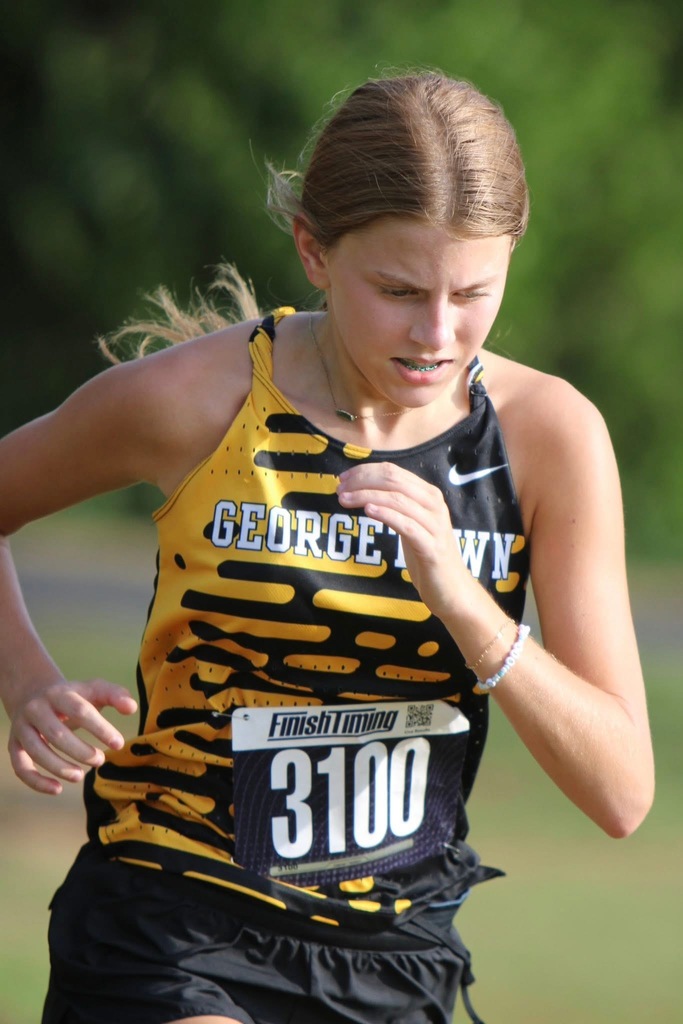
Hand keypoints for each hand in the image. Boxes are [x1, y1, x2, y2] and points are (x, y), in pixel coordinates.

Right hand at [7, 678, 137, 794]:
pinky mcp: (13, 744)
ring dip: (59, 768)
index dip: (100, 728)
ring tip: (81, 776)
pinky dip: (36, 782)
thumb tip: (132, 708)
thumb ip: (115, 695)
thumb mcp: (94, 690)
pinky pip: (20, 767)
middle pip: (57, 734)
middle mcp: (37, 709)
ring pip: (37, 751)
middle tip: (100, 761)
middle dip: (80, 751)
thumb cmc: (73, 696)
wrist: (33, 692)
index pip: (80, 710)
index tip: (118, 744)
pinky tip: (57, 790)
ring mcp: (22, 727)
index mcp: (60, 693)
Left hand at [337, 462, 468, 617]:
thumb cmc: (425, 553)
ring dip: (366, 496)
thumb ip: (394, 505)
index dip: (365, 471)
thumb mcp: (409, 522)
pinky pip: (407, 525)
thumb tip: (363, 489)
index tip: (343, 478)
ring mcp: (435, 525)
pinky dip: (386, 515)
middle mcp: (434, 504)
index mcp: (428, 494)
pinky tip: (368, 511)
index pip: (393, 471)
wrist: (451, 588)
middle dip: (362, 481)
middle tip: (339, 489)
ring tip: (344, 500)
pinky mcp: (432, 547)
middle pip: (394, 481)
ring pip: (397, 500)